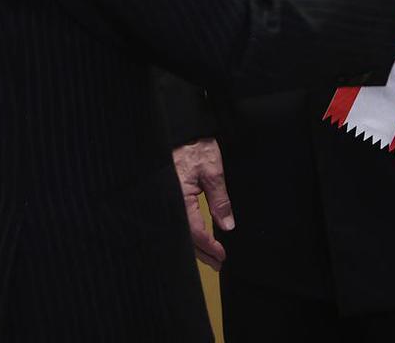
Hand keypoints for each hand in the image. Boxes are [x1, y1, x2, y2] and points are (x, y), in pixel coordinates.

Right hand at [173, 138, 233, 270]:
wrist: (179, 131)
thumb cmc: (194, 147)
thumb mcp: (212, 171)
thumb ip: (219, 200)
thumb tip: (227, 225)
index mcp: (180, 199)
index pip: (195, 232)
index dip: (210, 246)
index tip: (222, 256)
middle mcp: (170, 204)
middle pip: (186, 238)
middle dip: (202, 252)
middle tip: (218, 263)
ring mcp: (167, 201)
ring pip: (180, 232)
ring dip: (195, 245)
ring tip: (210, 256)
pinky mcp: (167, 197)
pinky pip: (177, 221)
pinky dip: (188, 232)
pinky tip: (197, 238)